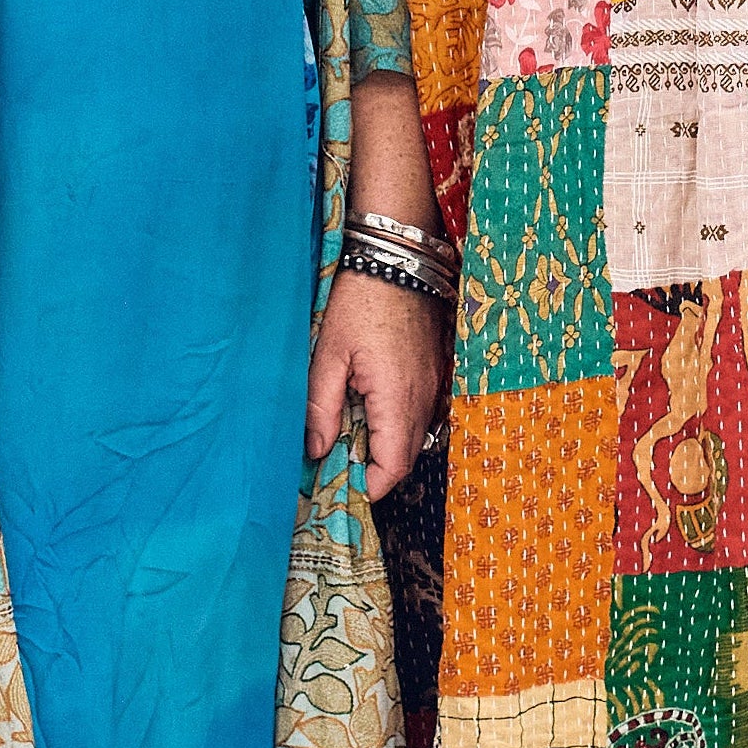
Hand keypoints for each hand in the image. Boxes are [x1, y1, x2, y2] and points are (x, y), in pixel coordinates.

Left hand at [307, 265, 444, 499]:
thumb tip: (315, 451)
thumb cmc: (359, 301)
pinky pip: (415, 414)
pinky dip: (391, 425)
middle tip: (333, 469)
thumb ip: (321, 407)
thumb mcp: (328, 355)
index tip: (337, 490)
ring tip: (344, 440)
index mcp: (397, 398)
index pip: (392, 468)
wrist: (396, 257)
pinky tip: (363, 412)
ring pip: (410, 437)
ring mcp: (431, 385)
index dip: (367, 488)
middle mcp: (422, 398)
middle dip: (371, 472)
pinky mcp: (430, 372)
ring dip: (381, 448)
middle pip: (404, 458)